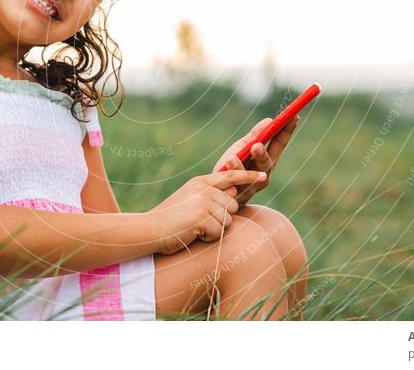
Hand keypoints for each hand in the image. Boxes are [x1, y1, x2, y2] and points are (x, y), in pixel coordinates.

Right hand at [147, 168, 267, 254]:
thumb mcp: (191, 202)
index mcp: (201, 182)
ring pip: (228, 220)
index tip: (264, 177)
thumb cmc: (170, 220)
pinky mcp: (202, 217)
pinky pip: (219, 232)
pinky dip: (209, 238)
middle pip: (233, 205)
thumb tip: (236, 190)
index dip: (249, 177)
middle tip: (200, 223)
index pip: (230, 176)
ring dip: (215, 230)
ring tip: (195, 228)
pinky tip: (194, 234)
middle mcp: (203, 188)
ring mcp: (203, 201)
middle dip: (222, 218)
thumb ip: (213, 196)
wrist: (149, 230)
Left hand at [212, 115, 299, 206]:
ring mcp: (251, 187)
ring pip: (255, 176)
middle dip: (266, 152)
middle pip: (268, 163)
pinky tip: (229, 159)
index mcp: (267, 161)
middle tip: (259, 143)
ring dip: (251, 162)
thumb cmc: (230, 167)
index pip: (279, 145)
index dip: (287, 131)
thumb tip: (270, 120)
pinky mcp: (237, 195)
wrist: (216, 192)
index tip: (295, 116)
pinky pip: (236, 183)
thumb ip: (255, 136)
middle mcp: (263, 174)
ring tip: (248, 149)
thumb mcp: (242, 148)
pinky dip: (234, 170)